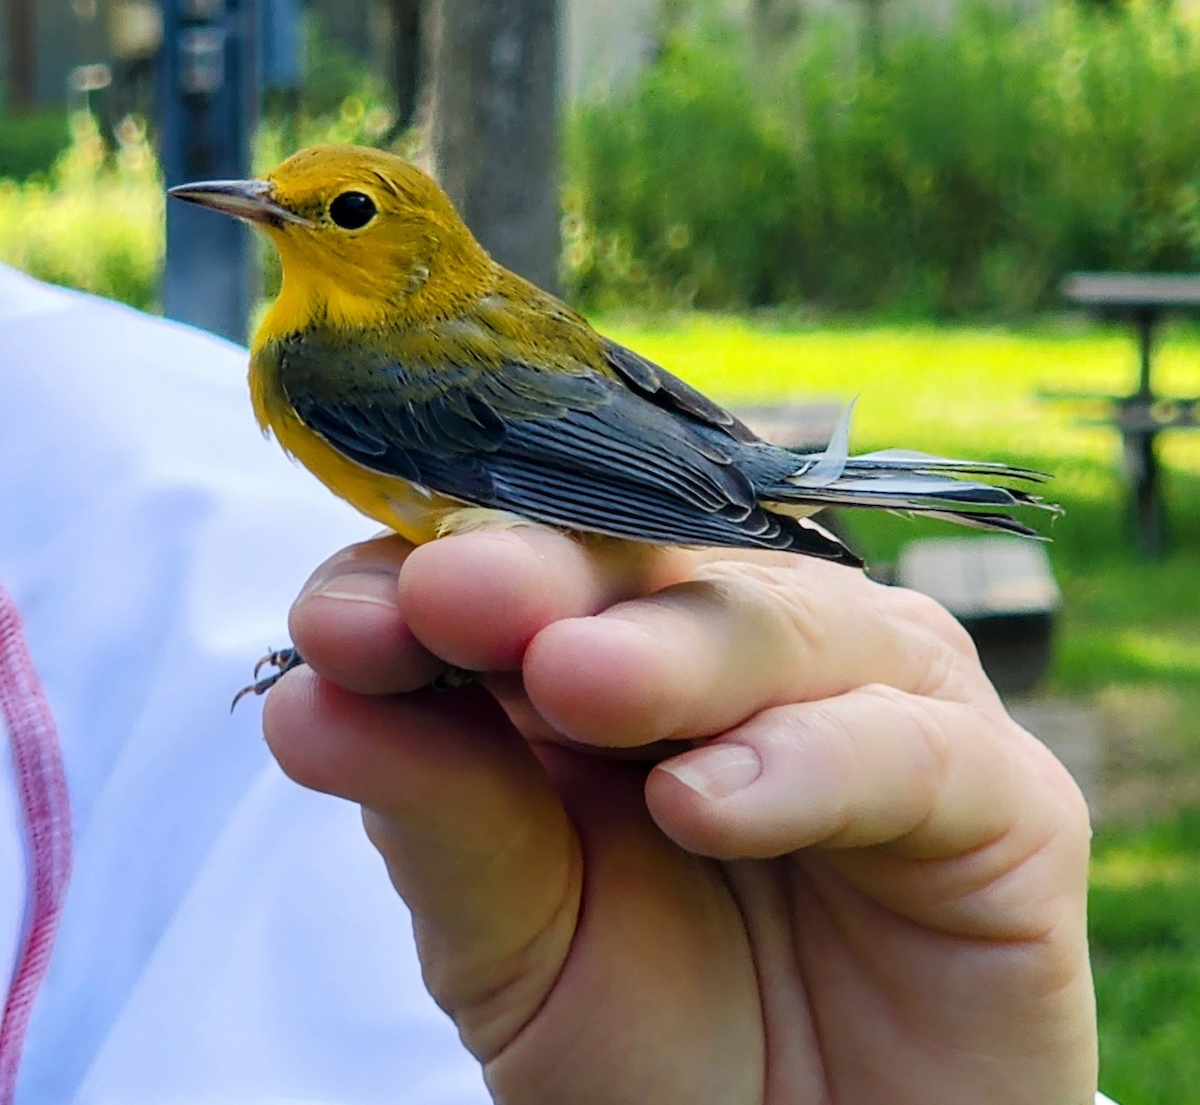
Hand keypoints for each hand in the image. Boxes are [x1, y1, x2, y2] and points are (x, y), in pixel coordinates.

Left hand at [263, 528, 1096, 1103]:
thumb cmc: (652, 1038)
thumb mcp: (511, 935)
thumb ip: (437, 810)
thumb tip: (305, 701)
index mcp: (626, 656)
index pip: (530, 566)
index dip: (435, 571)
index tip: (341, 620)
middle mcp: (751, 650)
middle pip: (652, 567)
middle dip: (549, 577)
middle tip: (456, 595)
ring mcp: (875, 700)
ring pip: (782, 622)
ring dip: (675, 650)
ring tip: (578, 685)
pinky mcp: (994, 790)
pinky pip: (906, 746)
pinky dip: (808, 760)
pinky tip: (708, 801)